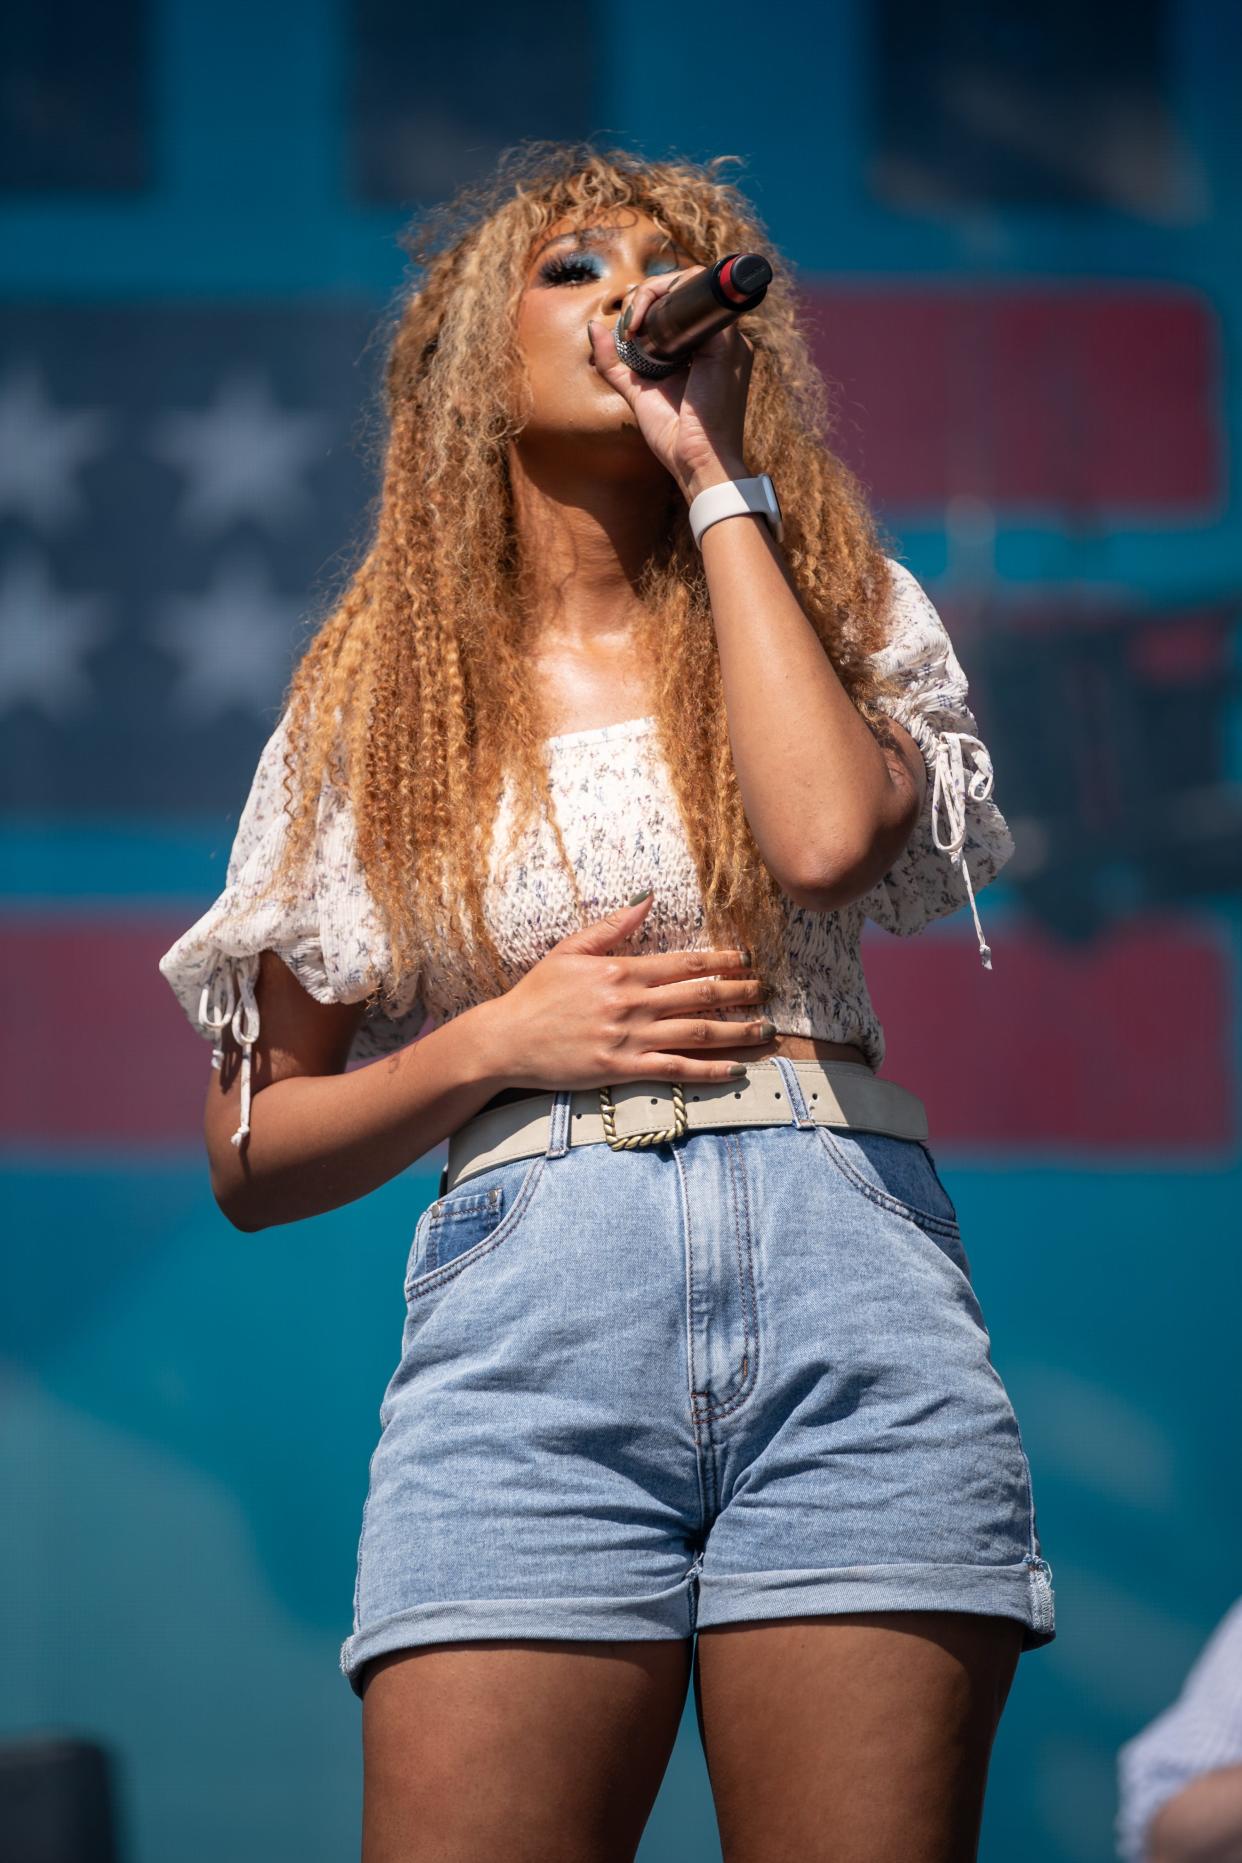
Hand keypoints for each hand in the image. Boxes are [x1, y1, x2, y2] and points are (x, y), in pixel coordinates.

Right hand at [480, 890, 773, 1091]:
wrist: (505, 1040)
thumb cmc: (535, 995)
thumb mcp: (569, 951)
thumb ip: (611, 928)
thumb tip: (647, 898)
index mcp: (622, 971)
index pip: (685, 963)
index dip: (722, 961)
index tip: (747, 960)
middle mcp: (632, 1003)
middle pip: (700, 996)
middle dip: (740, 993)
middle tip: (767, 992)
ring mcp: (629, 1038)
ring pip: (697, 1033)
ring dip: (737, 1031)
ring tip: (767, 1029)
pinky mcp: (622, 1069)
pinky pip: (676, 1069)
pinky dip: (710, 1070)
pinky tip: (736, 1070)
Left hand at [587, 266, 754, 501]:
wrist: (698, 463)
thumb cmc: (674, 437)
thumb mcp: (638, 392)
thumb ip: (615, 362)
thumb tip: (594, 326)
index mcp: (706, 349)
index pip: (681, 304)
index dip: (650, 302)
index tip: (628, 329)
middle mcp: (721, 339)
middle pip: (685, 290)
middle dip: (648, 294)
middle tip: (628, 323)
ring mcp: (728, 339)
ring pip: (690, 285)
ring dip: (652, 293)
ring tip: (632, 324)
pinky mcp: (727, 343)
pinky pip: (698, 297)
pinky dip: (664, 298)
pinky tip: (642, 323)